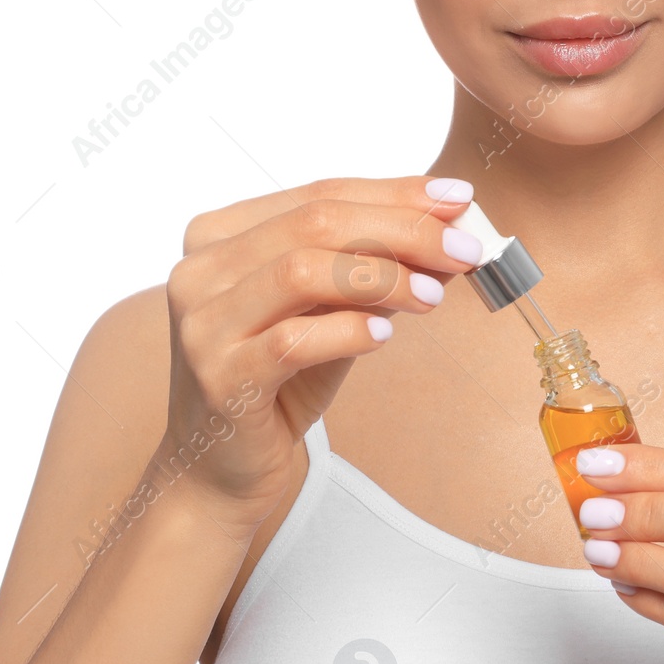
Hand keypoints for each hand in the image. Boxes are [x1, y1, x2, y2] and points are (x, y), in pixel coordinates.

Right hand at [157, 175, 483, 533]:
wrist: (220, 469)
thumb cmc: (280, 380)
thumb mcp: (333, 311)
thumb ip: (376, 268)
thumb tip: (450, 231)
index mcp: (220, 234)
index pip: (321, 194)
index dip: (395, 193)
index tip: (458, 198)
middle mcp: (200, 269)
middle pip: (316, 223)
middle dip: (403, 230)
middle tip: (463, 249)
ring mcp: (203, 323)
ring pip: (302, 271)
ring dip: (383, 277)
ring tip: (433, 296)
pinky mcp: (219, 377)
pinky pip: (292, 340)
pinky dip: (348, 330)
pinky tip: (385, 335)